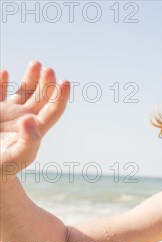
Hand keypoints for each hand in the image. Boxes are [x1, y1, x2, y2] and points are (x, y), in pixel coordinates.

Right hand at [0, 61, 69, 180]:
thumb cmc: (3, 169)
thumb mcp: (17, 157)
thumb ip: (28, 140)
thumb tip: (31, 119)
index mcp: (35, 131)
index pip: (53, 111)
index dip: (61, 97)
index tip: (65, 82)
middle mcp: (24, 120)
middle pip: (41, 98)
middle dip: (47, 83)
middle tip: (49, 69)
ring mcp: (8, 115)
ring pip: (23, 91)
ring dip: (30, 77)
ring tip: (36, 63)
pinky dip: (0, 82)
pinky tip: (4, 72)